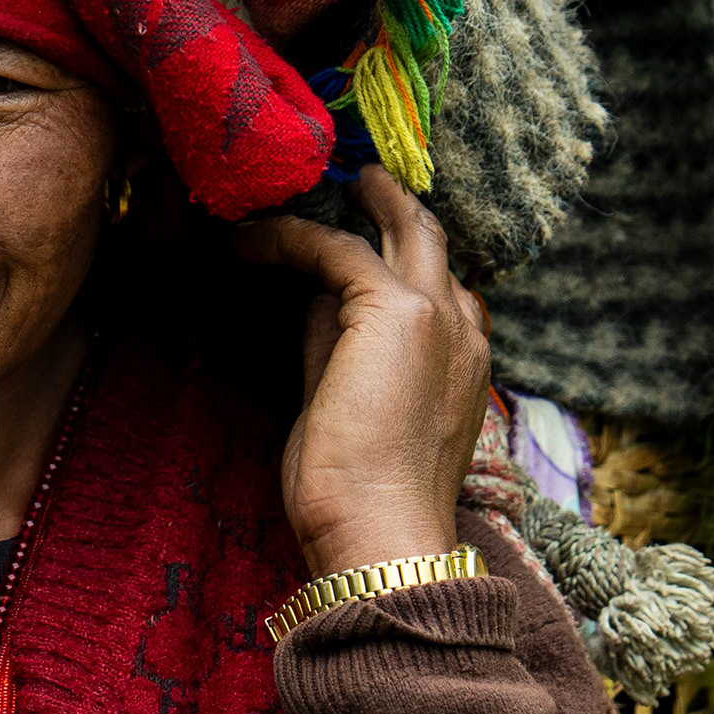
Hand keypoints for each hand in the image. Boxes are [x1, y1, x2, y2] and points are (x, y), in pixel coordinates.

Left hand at [233, 165, 495, 576]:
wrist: (380, 531)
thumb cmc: (360, 496)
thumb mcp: (351, 407)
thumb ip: (341, 350)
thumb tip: (315, 302)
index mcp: (465, 360)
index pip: (441, 286)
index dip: (398, 256)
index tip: (353, 239)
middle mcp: (465, 329)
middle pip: (431, 240)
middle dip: (392, 205)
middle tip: (353, 182)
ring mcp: (440, 315)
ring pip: (399, 228)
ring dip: (342, 206)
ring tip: (288, 196)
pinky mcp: (397, 310)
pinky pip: (336, 249)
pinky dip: (288, 238)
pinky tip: (247, 241)